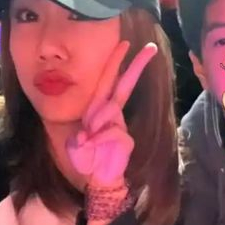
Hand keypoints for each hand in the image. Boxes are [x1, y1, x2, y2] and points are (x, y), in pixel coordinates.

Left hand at [66, 41, 157, 187]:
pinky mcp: (125, 139)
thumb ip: (81, 134)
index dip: (116, 62)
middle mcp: (111, 114)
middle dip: (136, 66)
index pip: (108, 81)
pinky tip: (94, 149)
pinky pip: (110, 132)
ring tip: (86, 139)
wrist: (97, 181)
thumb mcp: (74, 144)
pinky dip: (99, 140)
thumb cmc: (85, 159)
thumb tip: (88, 132)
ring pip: (109, 111)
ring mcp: (119, 126)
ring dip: (96, 123)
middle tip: (150, 47)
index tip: (125, 43)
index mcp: (98, 110)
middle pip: (124, 85)